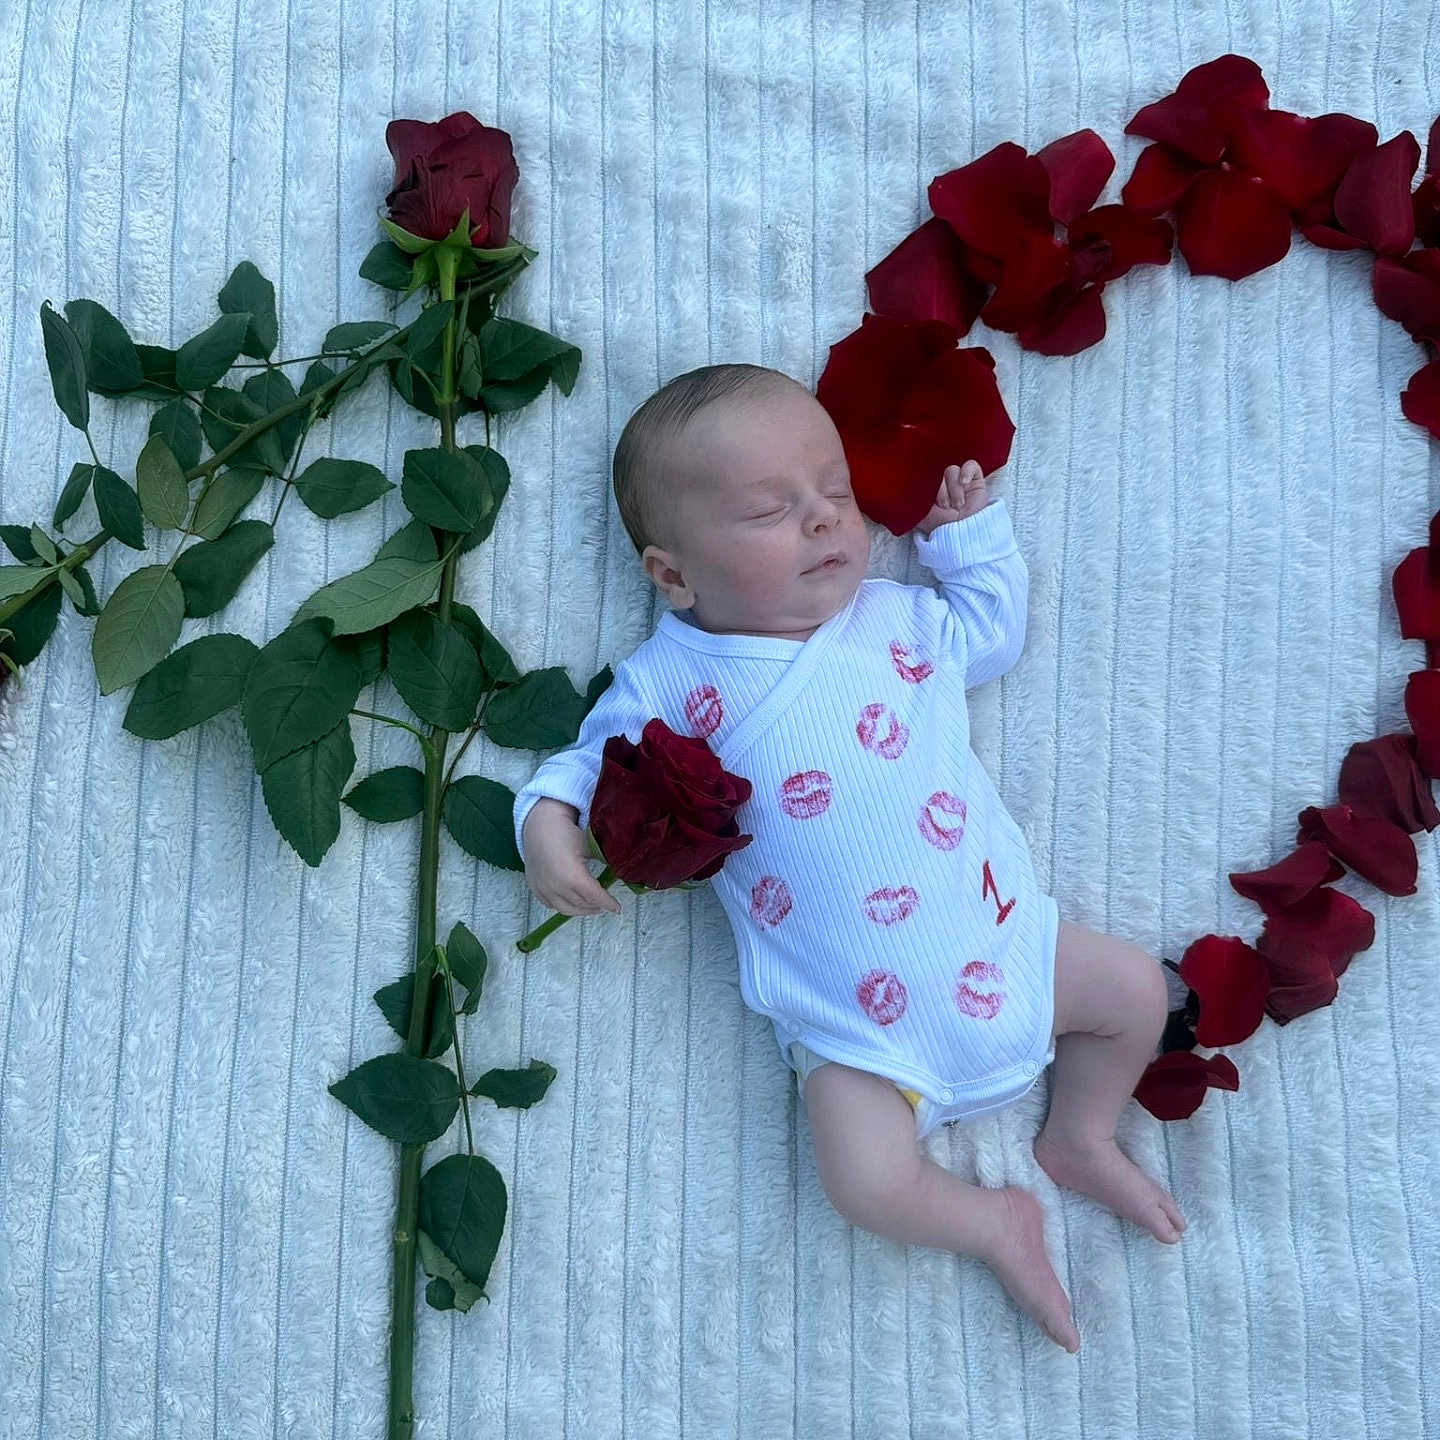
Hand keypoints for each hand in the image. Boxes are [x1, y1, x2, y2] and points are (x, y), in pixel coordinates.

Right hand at [522, 797, 622, 915]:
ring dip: (581, 910)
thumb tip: (618, 873)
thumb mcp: (589, 847)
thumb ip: (602, 863)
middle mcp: (556, 886)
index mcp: (572, 876)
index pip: (595, 896)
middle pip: (582, 903)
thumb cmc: (566, 833)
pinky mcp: (535, 888)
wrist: (539, 826)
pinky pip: (551, 905)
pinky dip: (563, 906)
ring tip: (591, 907)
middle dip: (595, 905)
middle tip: (605, 904)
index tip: (617, 908)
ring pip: (566, 908)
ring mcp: (543, 889)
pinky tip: (572, 904)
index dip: (608, 903)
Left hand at [914, 460, 989, 536]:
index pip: (924, 473)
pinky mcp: (975, 481)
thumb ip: (912, 498)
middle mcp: (944, 484)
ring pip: (951, 470)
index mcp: (930, 489)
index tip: (930, 502)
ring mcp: (959, 482)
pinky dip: (966, 473)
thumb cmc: (941, 526)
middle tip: (944, 507)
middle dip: (940, 491)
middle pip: (937, 472)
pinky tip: (964, 483)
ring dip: (954, 490)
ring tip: (957, 505)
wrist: (963, 533)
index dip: (926, 484)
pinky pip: (970, 465)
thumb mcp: (920, 513)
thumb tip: (904, 482)